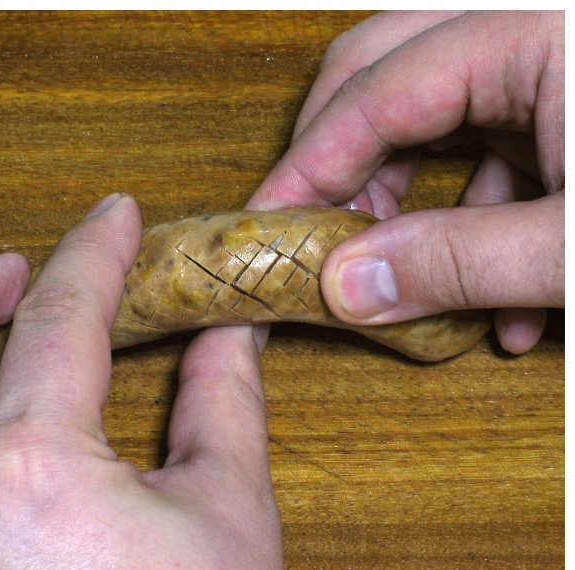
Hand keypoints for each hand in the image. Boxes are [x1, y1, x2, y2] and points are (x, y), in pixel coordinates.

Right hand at [246, 11, 563, 354]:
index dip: (310, 166)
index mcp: (534, 30)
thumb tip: (349, 287)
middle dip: (340, 160)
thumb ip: (459, 262)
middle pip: (383, 72)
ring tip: (399, 275)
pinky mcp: (568, 105)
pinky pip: (492, 142)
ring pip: (433, 110)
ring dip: (406, 196)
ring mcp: (550, 63)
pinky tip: (497, 298)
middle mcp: (529, 28)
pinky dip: (475, 214)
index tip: (268, 227)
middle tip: (316, 232)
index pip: (376, 91)